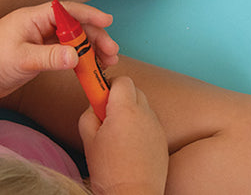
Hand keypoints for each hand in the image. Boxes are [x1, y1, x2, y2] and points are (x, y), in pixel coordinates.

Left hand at [0, 1, 118, 101]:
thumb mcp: (22, 60)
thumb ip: (49, 58)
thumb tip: (76, 58)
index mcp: (33, 18)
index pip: (67, 11)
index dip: (88, 14)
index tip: (107, 22)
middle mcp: (39, 26)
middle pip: (75, 26)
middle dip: (95, 37)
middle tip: (111, 52)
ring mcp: (40, 40)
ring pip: (73, 41)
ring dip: (91, 50)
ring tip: (107, 62)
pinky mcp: (40, 54)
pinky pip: (66, 53)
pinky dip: (80, 60)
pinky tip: (91, 68)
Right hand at [79, 77, 168, 194]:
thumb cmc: (109, 170)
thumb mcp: (88, 139)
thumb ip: (89, 113)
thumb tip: (94, 104)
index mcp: (125, 110)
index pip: (122, 80)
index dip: (108, 85)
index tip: (99, 95)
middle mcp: (145, 113)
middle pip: (134, 90)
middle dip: (120, 97)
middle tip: (106, 115)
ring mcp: (157, 126)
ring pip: (143, 106)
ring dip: (131, 112)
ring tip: (118, 134)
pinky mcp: (163, 140)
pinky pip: (150, 123)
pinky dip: (140, 126)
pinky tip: (130, 145)